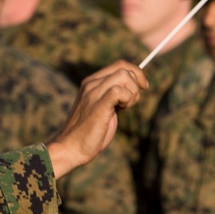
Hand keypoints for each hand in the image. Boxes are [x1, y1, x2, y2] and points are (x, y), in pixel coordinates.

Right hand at [47, 61, 146, 177]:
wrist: (70, 148)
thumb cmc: (88, 132)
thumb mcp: (102, 108)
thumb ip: (113, 97)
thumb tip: (133, 89)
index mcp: (91, 82)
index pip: (119, 64)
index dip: (136, 72)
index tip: (144, 86)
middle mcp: (91, 84)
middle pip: (124, 69)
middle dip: (136, 84)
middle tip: (130, 104)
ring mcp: (93, 94)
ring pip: (124, 76)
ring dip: (132, 93)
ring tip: (124, 108)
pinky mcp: (98, 106)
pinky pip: (119, 91)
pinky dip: (127, 99)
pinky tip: (121, 110)